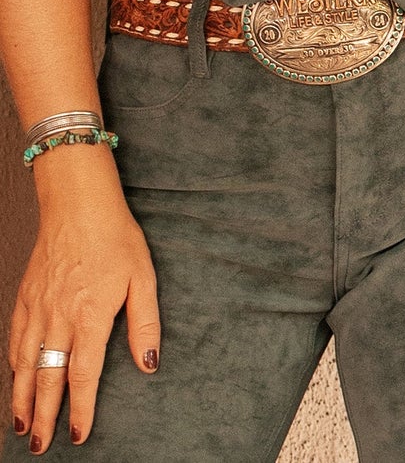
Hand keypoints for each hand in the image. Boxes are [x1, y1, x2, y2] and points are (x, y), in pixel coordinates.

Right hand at [9, 164, 159, 451]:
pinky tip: (16, 382)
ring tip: (22, 427)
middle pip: (48, 379)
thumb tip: (149, 363)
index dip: (81, 408)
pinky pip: (15, 342)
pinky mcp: (24, 300)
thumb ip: (145, 323)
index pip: (83, 375)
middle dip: (44, 417)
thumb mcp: (143, 277)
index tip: (79, 434)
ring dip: (22, 400)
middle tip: (41, 446)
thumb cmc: (116, 238)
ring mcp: (37, 310)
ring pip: (25, 366)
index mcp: (90, 315)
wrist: (78, 206)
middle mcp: (58, 318)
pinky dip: (14, 369)